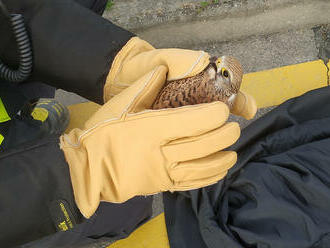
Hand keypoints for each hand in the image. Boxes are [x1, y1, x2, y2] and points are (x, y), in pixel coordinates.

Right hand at [60, 65, 241, 217]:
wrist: (89, 167)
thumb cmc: (104, 133)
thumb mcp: (119, 104)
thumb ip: (144, 86)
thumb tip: (163, 70)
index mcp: (151, 128)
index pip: (191, 122)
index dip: (212, 116)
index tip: (222, 110)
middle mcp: (160, 152)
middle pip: (201, 145)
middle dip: (223, 136)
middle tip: (233, 128)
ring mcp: (163, 172)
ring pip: (201, 168)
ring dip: (221, 159)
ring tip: (232, 150)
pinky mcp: (162, 185)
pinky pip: (191, 184)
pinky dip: (210, 177)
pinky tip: (221, 170)